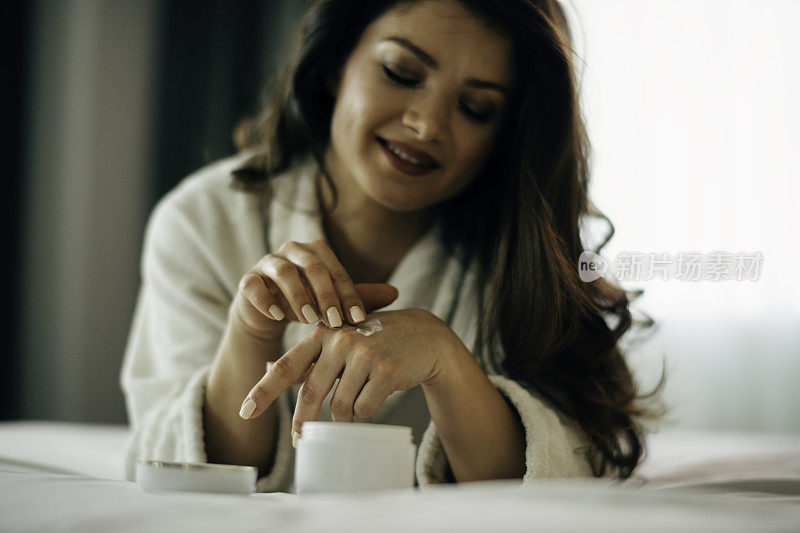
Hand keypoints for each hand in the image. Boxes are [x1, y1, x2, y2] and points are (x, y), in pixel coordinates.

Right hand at [231, 239, 398, 342]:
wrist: (268, 312)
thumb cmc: (307, 302)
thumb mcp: (333, 301)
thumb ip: (359, 296)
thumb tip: (396, 293)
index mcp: (316, 251)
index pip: (336, 270)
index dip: (348, 294)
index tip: (357, 319)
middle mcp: (292, 250)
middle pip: (312, 266)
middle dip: (326, 295)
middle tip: (334, 321)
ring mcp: (267, 263)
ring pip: (283, 271)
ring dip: (298, 296)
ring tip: (309, 319)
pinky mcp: (247, 279)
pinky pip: (254, 284)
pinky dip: (266, 299)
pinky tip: (278, 316)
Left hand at [238, 309, 457, 434]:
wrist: (425, 336)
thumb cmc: (377, 340)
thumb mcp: (342, 341)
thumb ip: (307, 357)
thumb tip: (266, 366)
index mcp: (324, 333)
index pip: (286, 365)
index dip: (264, 390)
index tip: (244, 412)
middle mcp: (341, 340)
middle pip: (312, 394)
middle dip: (303, 422)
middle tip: (298, 442)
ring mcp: (365, 354)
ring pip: (341, 406)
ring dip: (345, 417)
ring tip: (358, 403)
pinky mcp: (387, 370)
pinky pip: (365, 408)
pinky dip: (367, 410)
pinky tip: (378, 394)